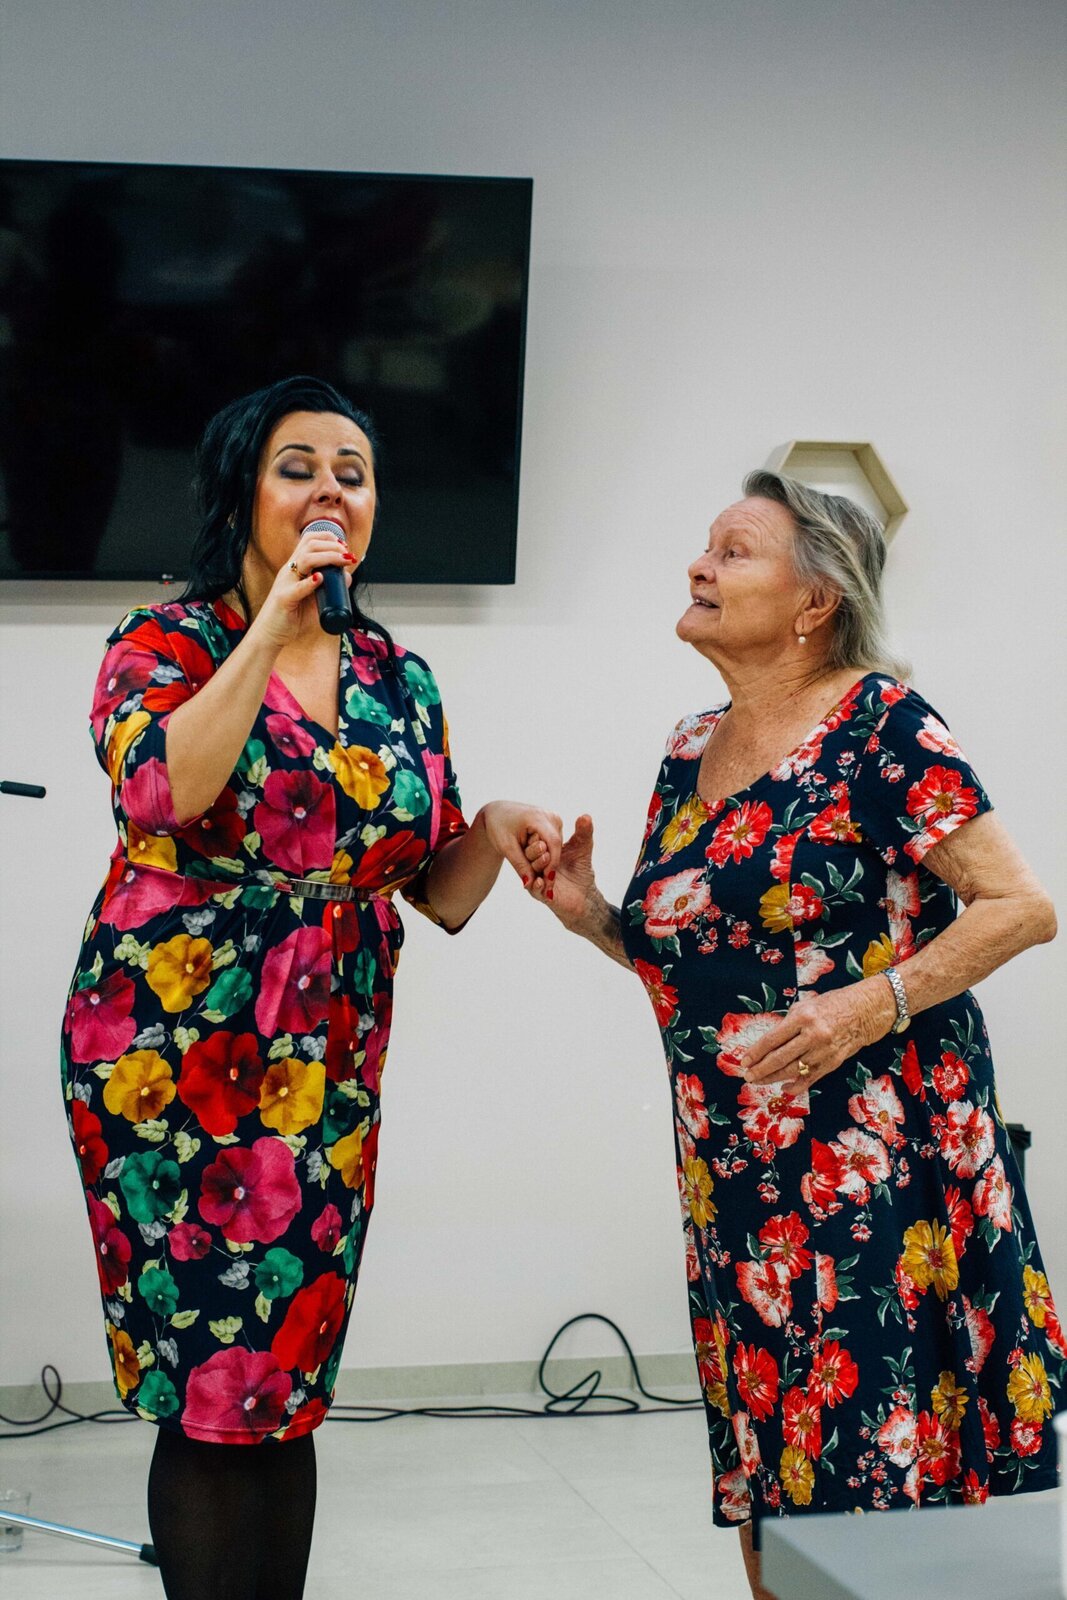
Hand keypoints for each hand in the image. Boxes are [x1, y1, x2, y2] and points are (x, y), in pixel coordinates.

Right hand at [252, 529, 358, 649]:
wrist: (270, 635)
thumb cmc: (292, 616)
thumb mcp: (314, 599)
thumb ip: (329, 588)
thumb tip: (347, 577)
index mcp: (295, 568)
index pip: (309, 540)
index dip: (328, 538)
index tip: (344, 548)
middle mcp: (289, 571)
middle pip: (309, 545)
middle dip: (332, 545)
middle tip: (348, 555)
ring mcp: (285, 584)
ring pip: (305, 560)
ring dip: (327, 557)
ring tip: (343, 561)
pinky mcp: (284, 599)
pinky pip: (296, 588)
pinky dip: (309, 583)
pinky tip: (319, 579)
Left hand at [480, 801, 562, 887]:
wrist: (497, 813)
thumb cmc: (498, 827)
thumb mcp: (506, 847)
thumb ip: (520, 865)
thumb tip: (529, 885)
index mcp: (538, 816)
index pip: (553, 843)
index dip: (552, 864)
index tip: (548, 882)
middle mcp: (550, 816)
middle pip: (556, 846)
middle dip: (549, 865)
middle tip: (542, 886)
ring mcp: (554, 818)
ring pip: (556, 846)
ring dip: (547, 860)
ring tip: (532, 868)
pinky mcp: (553, 823)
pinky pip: (554, 843)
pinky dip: (547, 854)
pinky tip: (536, 863)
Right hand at [525, 814, 599, 930]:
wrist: (585, 895)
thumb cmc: (580, 870)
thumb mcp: (582, 848)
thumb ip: (583, 833)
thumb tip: (586, 816)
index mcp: (544, 852)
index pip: (536, 841)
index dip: (538, 836)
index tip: (540, 831)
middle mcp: (537, 865)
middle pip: (529, 855)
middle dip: (534, 850)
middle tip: (542, 845)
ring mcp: (537, 879)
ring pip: (530, 871)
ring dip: (537, 864)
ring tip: (546, 858)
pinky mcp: (541, 895)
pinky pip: (534, 890)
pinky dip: (536, 885)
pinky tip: (541, 881)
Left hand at [738, 978, 896, 1090]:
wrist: (865, 1011)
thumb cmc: (832, 1005)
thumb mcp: (806, 1005)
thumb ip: (788, 1024)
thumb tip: (768, 1043)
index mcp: (803, 1016)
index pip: (772, 1039)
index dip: (755, 1052)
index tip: (744, 1061)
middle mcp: (813, 1035)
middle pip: (779, 1058)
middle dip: (760, 1070)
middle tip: (747, 1076)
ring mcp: (823, 1051)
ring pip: (792, 1070)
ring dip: (772, 1078)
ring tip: (758, 1081)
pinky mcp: (832, 1063)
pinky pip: (809, 1078)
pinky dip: (795, 1086)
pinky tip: (784, 1087)